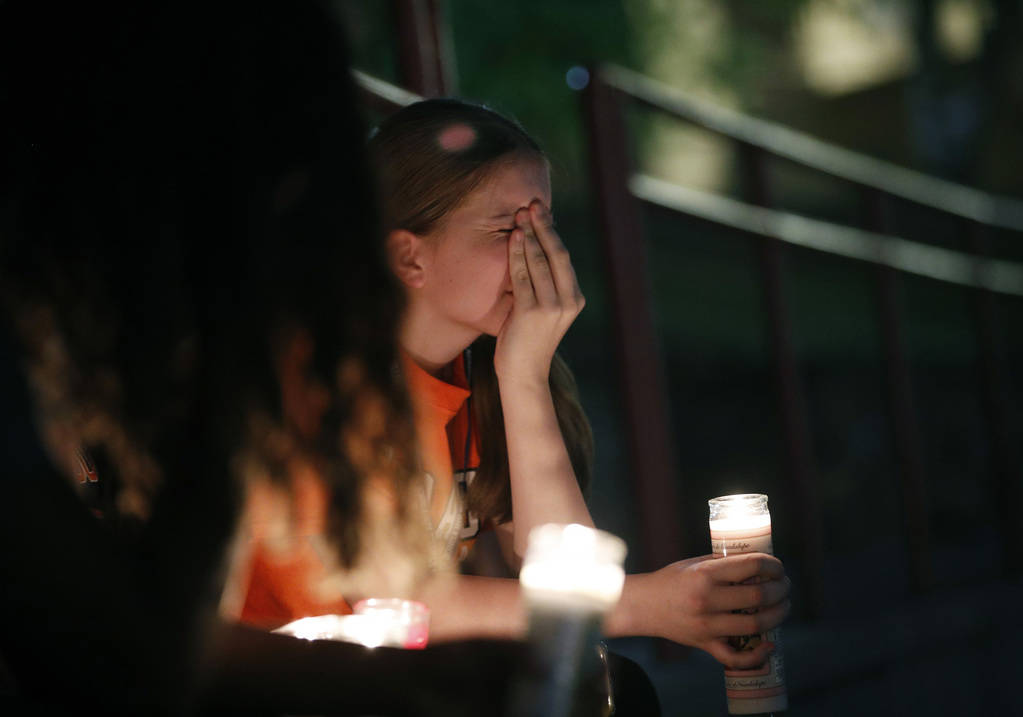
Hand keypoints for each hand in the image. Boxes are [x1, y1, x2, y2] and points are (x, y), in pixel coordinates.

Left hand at [494, 200, 583, 383]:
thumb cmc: (528, 341)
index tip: (541, 213)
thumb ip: (544, 286)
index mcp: (574, 299)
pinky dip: (517, 254)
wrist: (524, 375)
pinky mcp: (532, 313)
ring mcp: (552, 307)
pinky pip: (523, 276)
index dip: (552, 233)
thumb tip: (534, 252)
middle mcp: (568, 301)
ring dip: (530, 235)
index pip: (563, 258)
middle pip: (557, 254)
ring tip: (521, 214)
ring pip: (540, 262)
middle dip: (544, 227)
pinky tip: (513, 237)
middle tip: (533, 204)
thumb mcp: (543, 311)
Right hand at [626, 553, 790, 668]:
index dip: (773, 566)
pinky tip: (769, 645)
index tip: (779, 568)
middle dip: (780, 590)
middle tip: (785, 586)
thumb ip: (723, 565)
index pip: (751, 566)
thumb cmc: (671, 581)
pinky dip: (757, 655)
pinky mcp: (705, 644)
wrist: (643, 605)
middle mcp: (707, 599)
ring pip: (755, 626)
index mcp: (705, 574)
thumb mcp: (695, 564)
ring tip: (783, 606)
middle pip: (758, 596)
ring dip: (778, 616)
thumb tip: (757, 565)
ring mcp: (707, 625)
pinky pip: (736, 657)